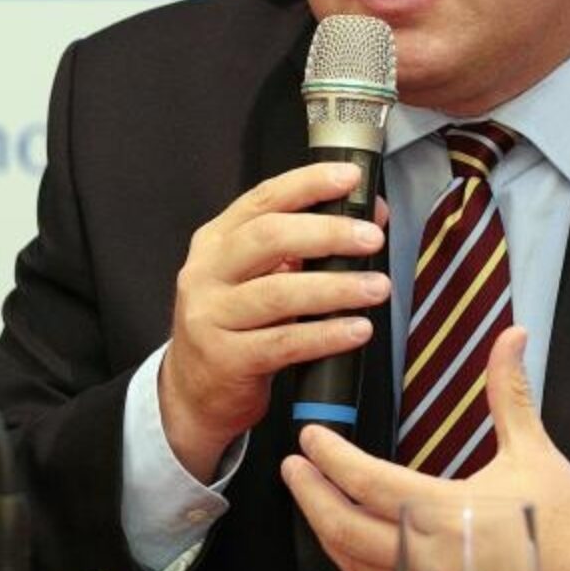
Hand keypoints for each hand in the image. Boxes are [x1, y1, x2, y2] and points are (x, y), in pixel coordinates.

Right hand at [159, 162, 390, 480]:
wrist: (192, 392)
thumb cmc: (235, 325)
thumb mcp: (258, 278)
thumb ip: (304, 247)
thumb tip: (369, 216)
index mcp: (216, 241)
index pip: (263, 199)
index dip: (307, 184)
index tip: (349, 178)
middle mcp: (206, 272)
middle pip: (268, 238)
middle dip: (327, 233)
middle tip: (372, 238)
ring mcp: (211, 316)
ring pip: (278, 293)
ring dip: (336, 287)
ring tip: (377, 287)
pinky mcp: (225, 359)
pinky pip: (283, 343)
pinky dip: (326, 335)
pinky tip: (357, 330)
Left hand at [281, 326, 569, 570]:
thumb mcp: (537, 453)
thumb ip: (509, 393)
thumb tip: (510, 338)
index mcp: (449, 513)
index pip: (368, 483)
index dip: (331, 458)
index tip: (310, 437)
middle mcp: (432, 557)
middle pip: (345, 529)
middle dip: (309, 495)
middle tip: (292, 466)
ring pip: (355, 564)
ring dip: (325, 529)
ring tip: (310, 498)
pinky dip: (354, 560)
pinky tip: (348, 539)